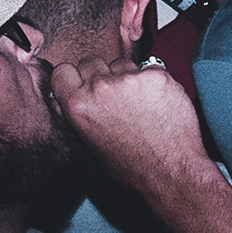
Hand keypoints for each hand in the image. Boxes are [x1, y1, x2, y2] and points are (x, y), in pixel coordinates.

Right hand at [44, 48, 213, 185]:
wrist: (169, 171)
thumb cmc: (132, 166)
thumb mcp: (90, 144)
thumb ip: (81, 115)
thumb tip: (79, 100)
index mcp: (78, 105)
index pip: (62, 71)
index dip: (73, 77)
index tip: (81, 83)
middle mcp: (100, 88)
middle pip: (91, 61)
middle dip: (100, 74)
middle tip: (115, 95)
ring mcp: (129, 79)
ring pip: (122, 63)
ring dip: (128, 76)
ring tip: (140, 102)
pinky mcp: (156, 76)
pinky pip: (150, 68)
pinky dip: (154, 80)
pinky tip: (158, 101)